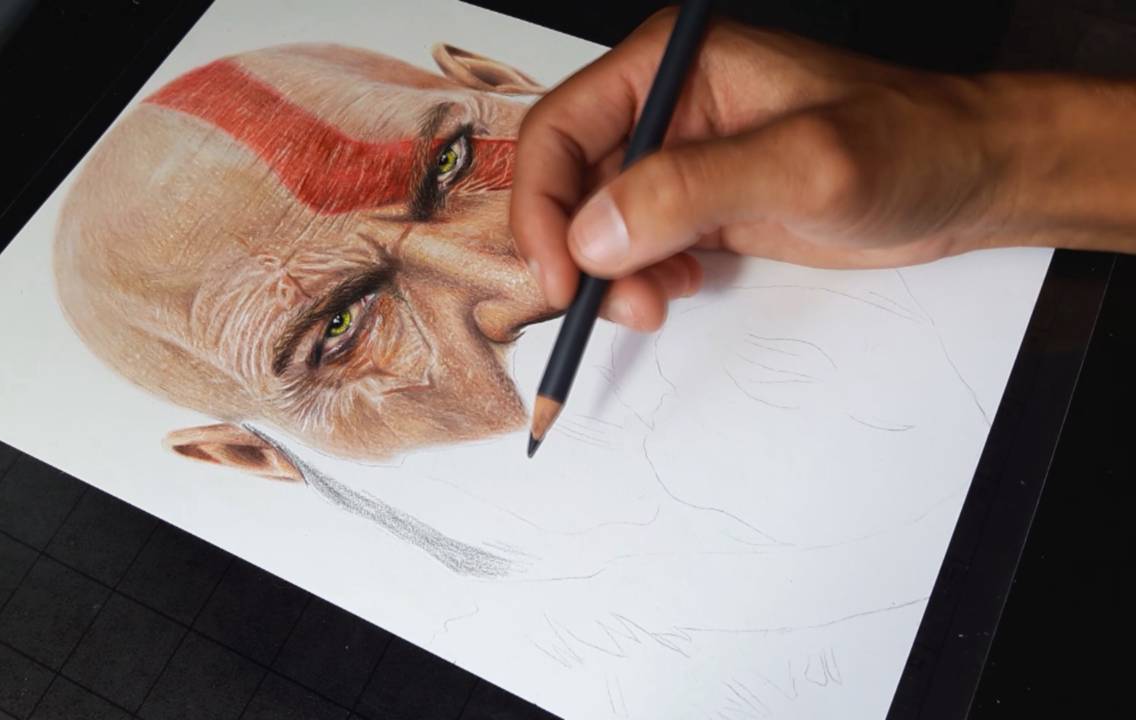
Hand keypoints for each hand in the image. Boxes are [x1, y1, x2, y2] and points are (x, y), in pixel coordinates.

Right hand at [511, 11, 1094, 331]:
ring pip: (596, 226)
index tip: (562, 276)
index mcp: (670, 65)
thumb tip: (593, 236)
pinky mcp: (699, 206)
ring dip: (610, 276)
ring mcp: (679, 160)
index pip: (560, 129)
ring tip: (658, 302)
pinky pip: (635, 249)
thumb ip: (694, 190)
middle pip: (568, 183)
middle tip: (618, 305)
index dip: (543, 205)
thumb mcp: (806, 165)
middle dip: (578, 253)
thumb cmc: (909, 145)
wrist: (966, 181)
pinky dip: (640, 281)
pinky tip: (682, 287)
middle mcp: (661, 108)